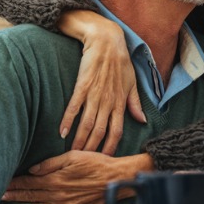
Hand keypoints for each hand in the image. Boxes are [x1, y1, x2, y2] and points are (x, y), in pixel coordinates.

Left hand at [2, 151, 152, 203]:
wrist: (116, 180)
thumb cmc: (96, 164)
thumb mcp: (73, 156)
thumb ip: (51, 163)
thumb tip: (33, 169)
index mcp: (56, 180)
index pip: (29, 182)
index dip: (15, 183)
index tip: (4, 182)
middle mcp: (58, 196)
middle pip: (30, 196)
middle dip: (14, 195)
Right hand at [57, 10, 144, 154]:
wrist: (106, 40)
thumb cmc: (120, 61)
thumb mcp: (132, 83)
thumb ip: (135, 103)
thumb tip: (142, 120)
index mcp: (121, 102)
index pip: (117, 131)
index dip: (111, 147)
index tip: (105, 159)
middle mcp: (108, 101)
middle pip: (100, 131)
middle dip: (92, 149)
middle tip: (84, 163)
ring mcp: (95, 94)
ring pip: (87, 123)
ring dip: (80, 140)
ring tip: (72, 154)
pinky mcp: (83, 85)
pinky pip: (74, 107)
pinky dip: (68, 121)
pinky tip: (61, 133)